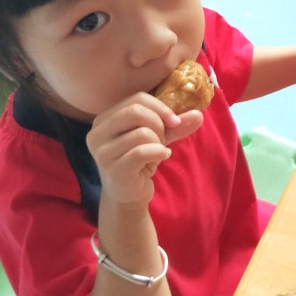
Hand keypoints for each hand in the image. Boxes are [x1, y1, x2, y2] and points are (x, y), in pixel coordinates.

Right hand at [86, 95, 203, 206]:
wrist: (128, 196)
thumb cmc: (139, 161)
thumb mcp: (158, 137)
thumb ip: (175, 125)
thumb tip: (199, 115)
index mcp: (105, 119)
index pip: (136, 99)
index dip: (161, 107)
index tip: (175, 121)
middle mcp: (97, 133)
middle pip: (135, 111)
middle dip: (159, 124)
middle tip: (163, 139)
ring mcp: (102, 152)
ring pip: (142, 132)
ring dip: (159, 142)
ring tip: (158, 151)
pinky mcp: (113, 169)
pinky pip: (142, 152)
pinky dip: (158, 152)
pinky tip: (161, 157)